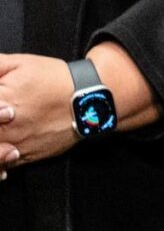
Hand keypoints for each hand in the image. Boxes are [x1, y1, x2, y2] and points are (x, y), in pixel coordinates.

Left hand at [0, 55, 79, 174]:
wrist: (88, 100)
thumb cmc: (54, 79)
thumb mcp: (21, 63)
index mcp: (0, 100)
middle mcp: (3, 127)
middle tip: (0, 117)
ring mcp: (11, 144)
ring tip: (0, 131)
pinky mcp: (21, 157)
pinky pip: (0, 168)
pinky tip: (0, 151)